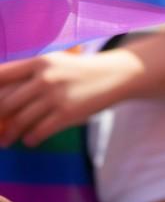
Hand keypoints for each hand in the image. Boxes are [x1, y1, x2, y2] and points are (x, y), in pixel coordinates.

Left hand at [0, 49, 134, 146]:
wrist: (116, 74)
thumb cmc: (80, 71)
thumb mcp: (56, 63)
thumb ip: (30, 76)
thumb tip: (3, 100)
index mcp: (40, 61)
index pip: (1, 75)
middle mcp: (45, 77)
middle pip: (5, 103)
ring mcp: (56, 96)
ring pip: (19, 121)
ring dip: (9, 135)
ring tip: (6, 140)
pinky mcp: (67, 113)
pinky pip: (38, 132)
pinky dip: (30, 139)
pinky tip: (30, 139)